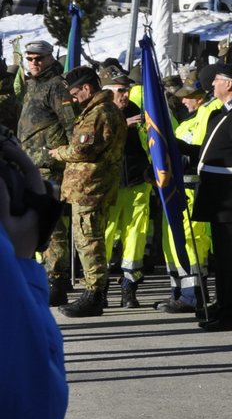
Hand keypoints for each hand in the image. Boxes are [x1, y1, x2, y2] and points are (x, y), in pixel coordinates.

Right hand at [0, 137, 43, 256]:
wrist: (15, 271)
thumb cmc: (11, 248)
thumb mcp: (3, 225)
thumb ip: (1, 201)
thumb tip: (0, 178)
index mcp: (40, 202)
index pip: (31, 172)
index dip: (18, 156)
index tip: (4, 147)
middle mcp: (41, 202)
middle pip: (29, 174)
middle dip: (14, 160)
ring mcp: (36, 208)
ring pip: (26, 182)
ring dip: (13, 171)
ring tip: (0, 160)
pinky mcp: (28, 214)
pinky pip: (22, 193)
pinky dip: (13, 184)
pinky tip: (4, 179)